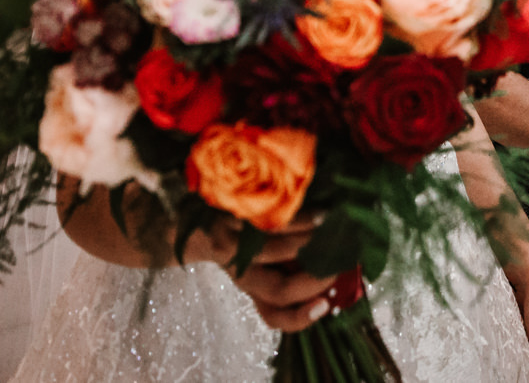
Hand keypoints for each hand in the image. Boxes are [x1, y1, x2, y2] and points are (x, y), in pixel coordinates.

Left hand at [182, 214, 337, 332]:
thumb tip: (338, 269)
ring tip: (334, 228)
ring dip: (311, 241)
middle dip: (314, 279)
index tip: (326, 304)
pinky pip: (267, 221)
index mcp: (252, 286)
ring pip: (276, 250)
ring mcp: (233, 247)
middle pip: (278, 290)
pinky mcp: (229, 220)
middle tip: (339, 263)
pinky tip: (318, 211)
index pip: (275, 315)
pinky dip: (297, 218)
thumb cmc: (237, 241)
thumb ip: (289, 268)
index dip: (301, 317)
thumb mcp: (258, 261)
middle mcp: (241, 273)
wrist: (189, 221)